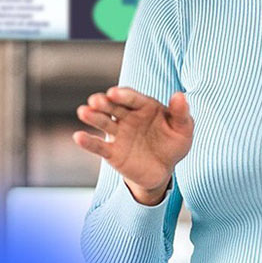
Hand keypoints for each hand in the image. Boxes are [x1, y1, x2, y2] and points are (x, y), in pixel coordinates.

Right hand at [72, 86, 192, 203]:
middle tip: (95, 100)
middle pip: (113, 107)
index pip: (132, 98)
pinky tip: (78, 137)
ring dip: (93, 117)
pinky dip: (88, 142)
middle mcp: (127, 117)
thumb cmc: (173, 143)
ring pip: (103, 122)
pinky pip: (99, 146)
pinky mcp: (112, 152)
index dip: (123, 95)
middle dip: (104, 103)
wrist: (163, 169)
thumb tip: (180, 95)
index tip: (113, 92)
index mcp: (144, 106)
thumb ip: (181, 113)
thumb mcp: (183, 129)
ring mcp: (118, 134)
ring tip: (83, 112)